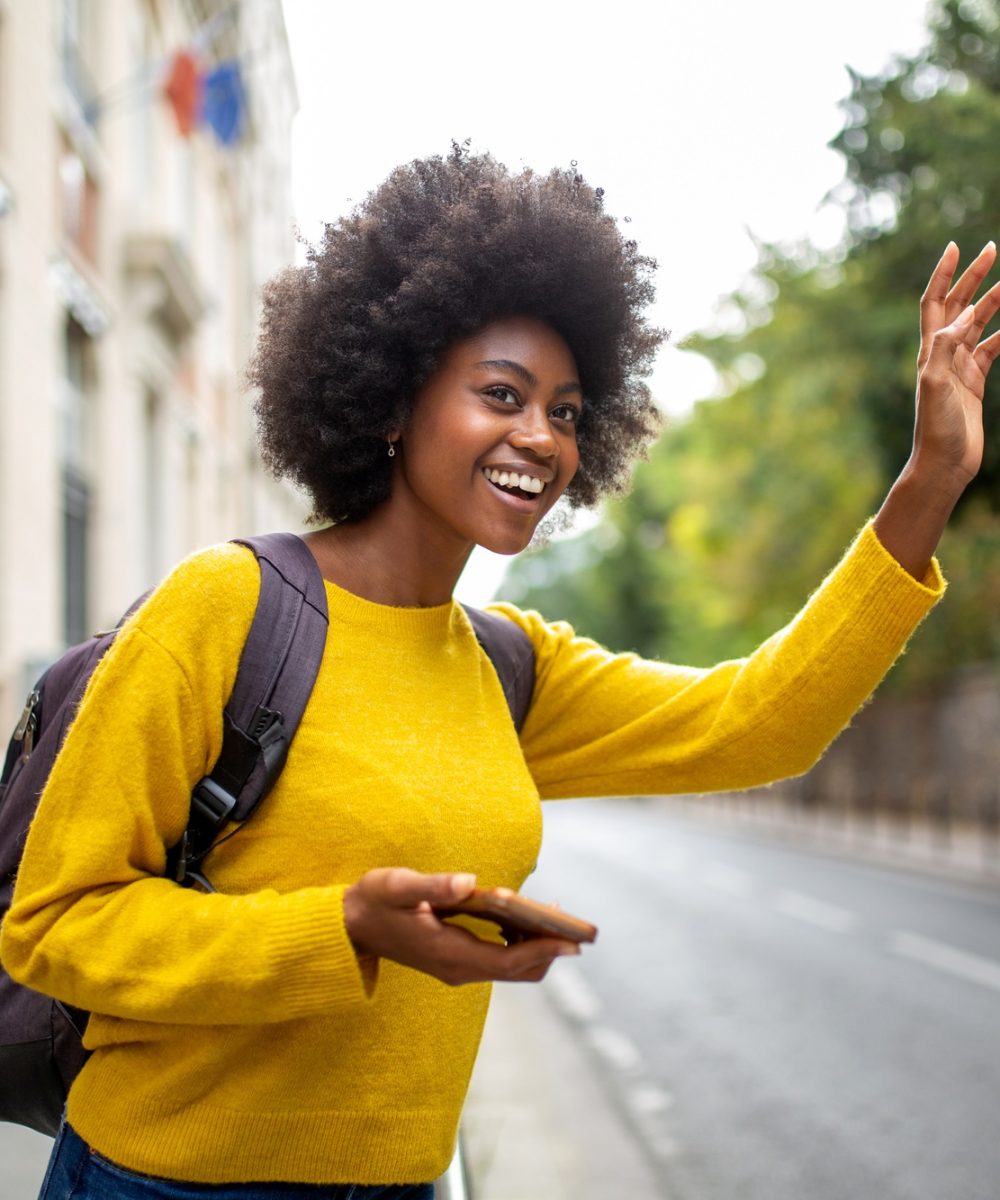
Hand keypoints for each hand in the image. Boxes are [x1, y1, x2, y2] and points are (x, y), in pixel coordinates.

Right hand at [342, 867, 580, 985]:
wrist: (348, 926)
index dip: (544, 950)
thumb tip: (467, 882)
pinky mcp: (455, 961)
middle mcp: (458, 969)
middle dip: (549, 950)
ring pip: (511, 967)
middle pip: (519, 970)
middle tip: (575, 925)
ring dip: (536, 946)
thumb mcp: (397, 886)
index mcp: (450, 954)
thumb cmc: (373, 902)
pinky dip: (519, 943)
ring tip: (554, 916)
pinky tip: (524, 917)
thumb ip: (433, 886)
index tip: (574, 941)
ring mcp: (457, 968)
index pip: (510, 960)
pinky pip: (499, 959)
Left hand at [914, 240, 999, 490]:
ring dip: (994, 300)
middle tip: (992, 249)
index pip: (935, 302)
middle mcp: (942, 355)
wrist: (945, 464)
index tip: (956, 246)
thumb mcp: (936, 386)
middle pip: (958, 305)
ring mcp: (959, 368)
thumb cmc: (936, 429)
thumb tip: (961, 318)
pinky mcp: (975, 383)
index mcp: (929, 351)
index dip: (943, 274)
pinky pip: (993, 349)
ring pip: (979, 324)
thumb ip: (944, 350)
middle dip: (973, 277)